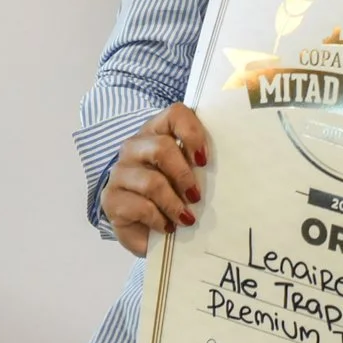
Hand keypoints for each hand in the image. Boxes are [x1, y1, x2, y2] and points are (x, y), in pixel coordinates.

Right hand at [100, 106, 212, 255]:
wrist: (143, 228)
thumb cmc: (171, 196)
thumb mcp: (188, 176)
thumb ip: (199, 164)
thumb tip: (232, 166)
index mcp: (156, 133)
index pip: (175, 114)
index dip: (192, 133)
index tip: (204, 160)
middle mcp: (134, 148)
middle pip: (161, 148)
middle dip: (184, 175)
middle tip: (196, 196)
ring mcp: (119, 173)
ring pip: (151, 182)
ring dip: (173, 203)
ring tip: (186, 219)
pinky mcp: (111, 199)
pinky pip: (140, 207)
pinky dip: (159, 219)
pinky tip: (166, 227)